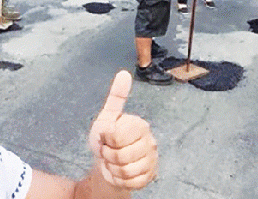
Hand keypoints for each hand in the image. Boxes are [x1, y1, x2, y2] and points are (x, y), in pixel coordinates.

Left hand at [88, 71, 157, 189]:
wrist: (106, 163)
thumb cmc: (106, 139)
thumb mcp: (107, 117)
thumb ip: (116, 97)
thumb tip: (124, 73)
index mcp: (140, 125)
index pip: (117, 136)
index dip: (106, 140)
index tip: (106, 137)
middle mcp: (150, 141)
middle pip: (121, 156)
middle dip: (108, 156)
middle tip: (109, 151)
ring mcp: (151, 160)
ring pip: (125, 171)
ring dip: (113, 169)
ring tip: (114, 162)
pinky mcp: (150, 176)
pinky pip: (131, 183)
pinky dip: (120, 180)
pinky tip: (120, 173)